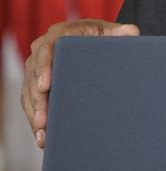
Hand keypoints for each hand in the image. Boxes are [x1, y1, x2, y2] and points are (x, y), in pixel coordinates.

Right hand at [21, 19, 138, 148]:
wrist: (98, 44)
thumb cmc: (104, 37)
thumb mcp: (112, 33)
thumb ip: (122, 33)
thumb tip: (132, 32)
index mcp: (59, 35)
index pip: (46, 50)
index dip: (43, 69)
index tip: (45, 86)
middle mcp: (43, 51)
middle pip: (33, 77)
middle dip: (37, 101)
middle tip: (43, 121)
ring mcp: (38, 69)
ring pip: (29, 94)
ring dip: (35, 115)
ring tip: (43, 135)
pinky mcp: (37, 85)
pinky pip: (31, 104)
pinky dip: (36, 121)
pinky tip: (43, 138)